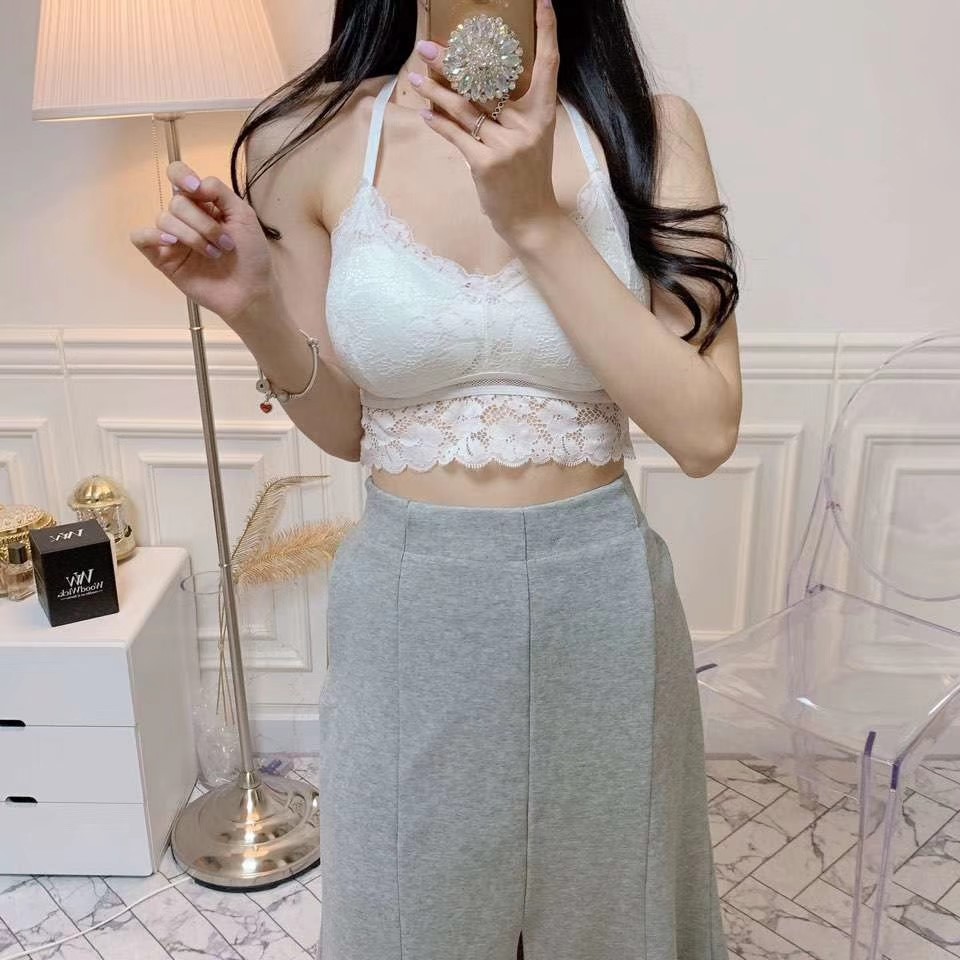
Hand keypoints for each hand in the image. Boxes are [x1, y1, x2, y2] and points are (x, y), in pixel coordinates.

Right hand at [129, 161, 274, 325]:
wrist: (251, 291)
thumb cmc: (251, 255)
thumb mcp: (243, 215)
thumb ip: (219, 191)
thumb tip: (194, 183)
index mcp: (203, 203)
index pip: (178, 175)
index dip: (181, 175)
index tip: (195, 189)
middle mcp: (185, 218)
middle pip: (177, 202)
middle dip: (202, 222)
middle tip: (224, 243)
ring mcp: (173, 238)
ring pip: (163, 219)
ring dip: (192, 235)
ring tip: (213, 253)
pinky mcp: (164, 259)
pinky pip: (140, 238)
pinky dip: (152, 236)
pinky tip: (172, 243)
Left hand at [409, 0, 564, 246]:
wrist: (531, 219)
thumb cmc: (528, 177)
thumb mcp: (532, 140)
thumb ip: (514, 113)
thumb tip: (479, 86)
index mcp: (543, 114)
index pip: (548, 66)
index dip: (546, 33)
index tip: (542, 3)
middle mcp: (526, 125)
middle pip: (487, 82)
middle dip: (454, 63)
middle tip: (428, 45)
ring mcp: (506, 145)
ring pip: (465, 108)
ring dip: (436, 91)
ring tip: (416, 76)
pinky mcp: (485, 164)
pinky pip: (456, 137)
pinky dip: (438, 124)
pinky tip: (425, 113)